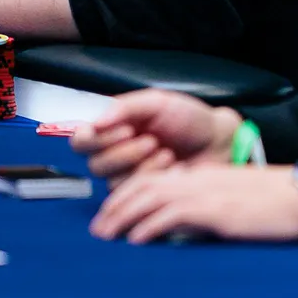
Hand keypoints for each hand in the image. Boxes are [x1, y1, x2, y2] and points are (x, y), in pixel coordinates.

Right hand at [70, 89, 240, 184]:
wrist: (217, 141)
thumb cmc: (188, 118)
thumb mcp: (156, 102)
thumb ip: (123, 107)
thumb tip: (94, 122)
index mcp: (111, 129)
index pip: (80, 141)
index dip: (93, 139)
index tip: (124, 129)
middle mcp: (113, 154)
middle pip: (94, 164)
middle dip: (124, 153)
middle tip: (151, 140)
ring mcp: (128, 176)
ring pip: (112, 182)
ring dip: (141, 166)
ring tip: (166, 152)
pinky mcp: (144, 195)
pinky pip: (134, 195)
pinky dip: (154, 178)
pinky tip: (172, 167)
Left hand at [90, 164, 297, 243]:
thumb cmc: (272, 202)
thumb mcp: (229, 199)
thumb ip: (202, 206)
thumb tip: (179, 227)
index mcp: (197, 177)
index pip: (148, 181)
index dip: (124, 197)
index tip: (107, 216)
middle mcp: (194, 181)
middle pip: (141, 188)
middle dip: (114, 209)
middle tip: (96, 230)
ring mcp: (204, 194)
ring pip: (149, 200)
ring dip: (123, 218)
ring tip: (106, 236)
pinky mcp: (215, 211)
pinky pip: (173, 216)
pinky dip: (150, 227)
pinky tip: (136, 239)